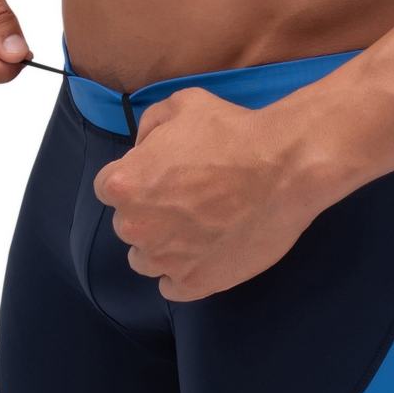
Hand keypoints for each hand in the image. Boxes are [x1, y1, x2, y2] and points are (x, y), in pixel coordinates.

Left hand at [93, 86, 327, 300]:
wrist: (285, 168)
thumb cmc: (234, 133)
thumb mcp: (183, 104)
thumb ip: (150, 125)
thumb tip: (143, 148)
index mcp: (124, 184)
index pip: (108, 188)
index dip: (135, 181)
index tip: (160, 178)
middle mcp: (136, 227)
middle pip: (128, 225)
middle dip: (150, 214)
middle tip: (187, 201)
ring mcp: (165, 259)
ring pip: (146, 260)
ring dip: (163, 247)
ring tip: (196, 231)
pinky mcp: (195, 282)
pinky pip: (171, 288)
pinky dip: (183, 275)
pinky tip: (203, 256)